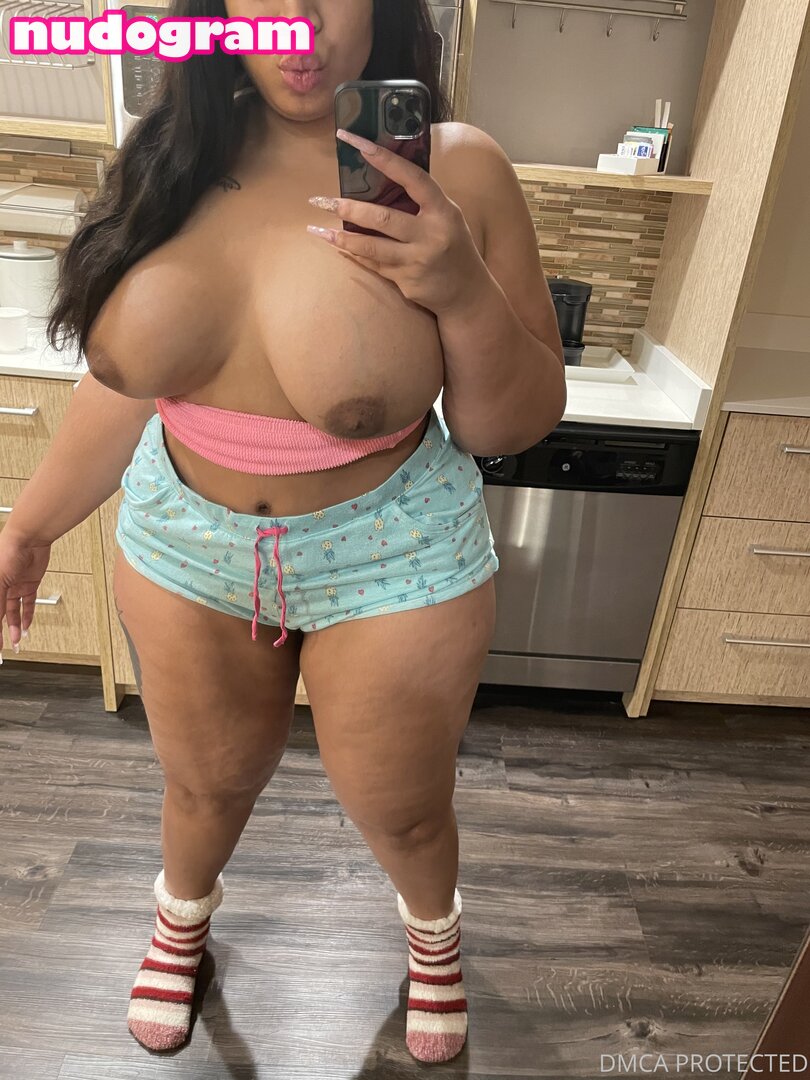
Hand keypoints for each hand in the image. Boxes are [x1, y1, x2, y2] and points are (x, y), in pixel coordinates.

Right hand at [0, 529, 51, 655]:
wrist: (29, 538)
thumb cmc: (7, 552)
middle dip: (1, 631)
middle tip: (3, 647)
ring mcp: (14, 586)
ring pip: (13, 612)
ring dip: (15, 628)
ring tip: (16, 642)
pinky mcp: (29, 584)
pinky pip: (27, 604)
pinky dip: (28, 616)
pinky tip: (27, 627)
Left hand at [307, 128, 491, 316]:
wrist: (468, 294)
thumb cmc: (454, 246)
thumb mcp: (448, 217)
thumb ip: (422, 200)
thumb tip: (383, 173)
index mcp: (443, 211)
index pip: (412, 178)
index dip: (384, 158)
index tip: (356, 142)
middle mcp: (431, 235)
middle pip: (383, 218)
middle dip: (348, 209)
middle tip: (321, 201)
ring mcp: (417, 261)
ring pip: (372, 247)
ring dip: (341, 238)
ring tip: (317, 230)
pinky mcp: (407, 282)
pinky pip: (374, 265)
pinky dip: (354, 254)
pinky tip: (336, 246)